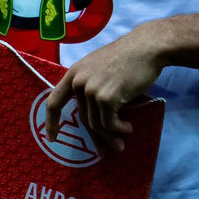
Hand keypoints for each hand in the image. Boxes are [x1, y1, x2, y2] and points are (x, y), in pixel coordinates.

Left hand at [39, 23, 167, 155]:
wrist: (147, 47)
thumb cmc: (129, 56)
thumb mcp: (100, 67)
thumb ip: (91, 85)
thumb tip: (92, 113)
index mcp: (74, 73)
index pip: (54, 101)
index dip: (51, 122)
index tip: (52, 138)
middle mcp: (78, 82)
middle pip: (83, 118)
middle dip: (95, 137)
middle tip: (104, 151)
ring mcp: (91, 90)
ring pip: (96, 124)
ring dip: (110, 136)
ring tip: (121, 142)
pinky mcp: (106, 98)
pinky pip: (110, 123)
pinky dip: (119, 129)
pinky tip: (128, 128)